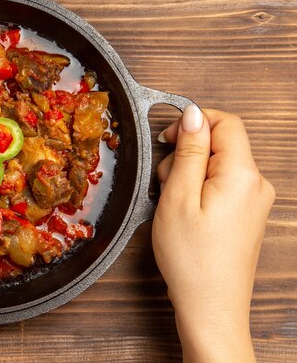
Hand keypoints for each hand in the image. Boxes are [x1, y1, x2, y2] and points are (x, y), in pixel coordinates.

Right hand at [153, 106, 274, 362]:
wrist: (210, 306)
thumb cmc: (191, 258)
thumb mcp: (178, 197)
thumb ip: (188, 151)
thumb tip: (192, 114)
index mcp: (243, 175)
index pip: (226, 122)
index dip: (193, 123)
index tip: (166, 139)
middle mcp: (257, 184)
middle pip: (222, 143)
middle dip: (188, 153)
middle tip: (164, 181)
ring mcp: (255, 200)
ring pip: (219, 164)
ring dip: (190, 172)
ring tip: (172, 202)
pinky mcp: (248, 213)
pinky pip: (223, 184)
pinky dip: (199, 188)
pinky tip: (184, 211)